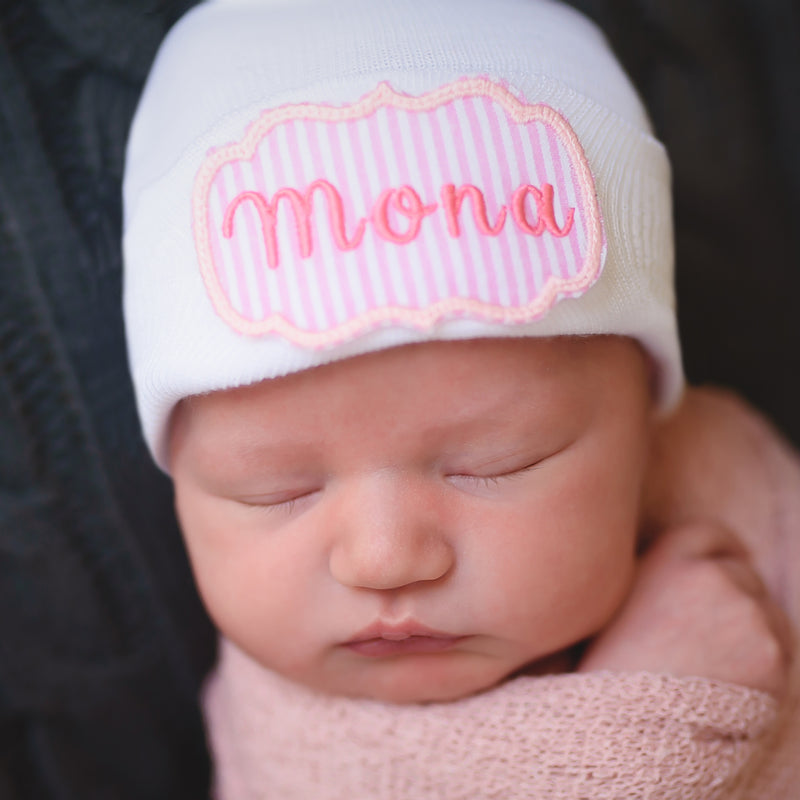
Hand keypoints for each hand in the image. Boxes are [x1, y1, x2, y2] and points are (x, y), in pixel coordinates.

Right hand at [578, 522, 791, 695]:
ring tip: (711, 667)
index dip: (722, 548)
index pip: (711, 533)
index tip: (728, 560)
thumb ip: (663, 572)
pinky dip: (762, 667)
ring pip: (767, 614)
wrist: (625, 728)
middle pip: (742, 574)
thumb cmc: (611, 664)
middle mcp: (713, 576)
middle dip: (732, 596)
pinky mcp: (772, 657)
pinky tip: (728, 686)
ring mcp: (748, 615)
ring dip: (750, 632)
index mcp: (670, 557)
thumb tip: (701, 568)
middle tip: (705, 634)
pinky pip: (778, 653)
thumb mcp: (621, 598)